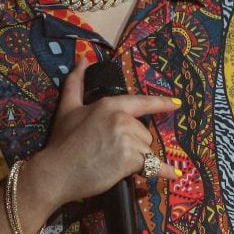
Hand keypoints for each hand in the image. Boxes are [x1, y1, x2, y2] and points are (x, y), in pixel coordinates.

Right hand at [27, 60, 181, 207]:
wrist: (57, 172)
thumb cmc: (62, 142)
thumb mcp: (67, 108)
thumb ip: (75, 83)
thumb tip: (82, 59)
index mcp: (110, 104)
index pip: (142, 102)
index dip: (161, 103)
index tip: (176, 104)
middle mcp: (121, 119)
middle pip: (143, 133)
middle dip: (133, 144)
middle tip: (109, 152)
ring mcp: (127, 139)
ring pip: (146, 150)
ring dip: (137, 159)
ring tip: (113, 164)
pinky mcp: (130, 159)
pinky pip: (153, 166)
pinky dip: (162, 172)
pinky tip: (173, 174)